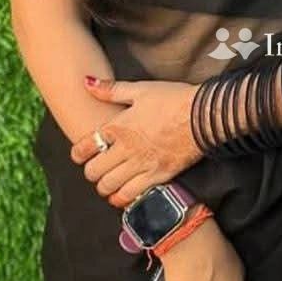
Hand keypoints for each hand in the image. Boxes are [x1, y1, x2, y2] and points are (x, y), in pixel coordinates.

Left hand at [70, 76, 200, 206]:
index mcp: (118, 127)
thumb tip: (86, 82)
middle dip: (91, 172)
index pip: (84, 147)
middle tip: (96, 170)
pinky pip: (132, 196)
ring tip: (107, 183)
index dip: (78, 154)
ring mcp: (142, 165)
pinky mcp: (158, 177)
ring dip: (104, 187)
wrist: (203, 115)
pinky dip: (123, 198)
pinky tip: (123, 195)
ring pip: (109, 186)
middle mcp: (126, 149)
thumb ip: (111, 89)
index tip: (80, 155)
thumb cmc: (174, 100)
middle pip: (94, 171)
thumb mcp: (140, 89)